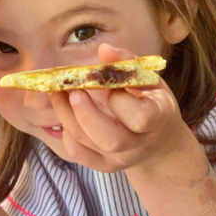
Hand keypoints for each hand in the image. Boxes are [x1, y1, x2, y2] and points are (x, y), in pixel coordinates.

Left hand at [49, 44, 192, 173]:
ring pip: (88, 144)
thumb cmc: (150, 101)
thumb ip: (126, 62)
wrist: (158, 141)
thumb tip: (104, 49)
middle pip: (110, 139)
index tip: (107, 82)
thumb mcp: (146, 79)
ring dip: (67, 117)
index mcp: (158, 118)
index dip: (119, 100)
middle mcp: (140, 144)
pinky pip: (78, 154)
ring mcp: (120, 159)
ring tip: (57, 94)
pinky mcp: (104, 166)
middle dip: (85, 114)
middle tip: (71, 90)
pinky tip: (66, 114)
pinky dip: (67, 134)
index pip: (140, 117)